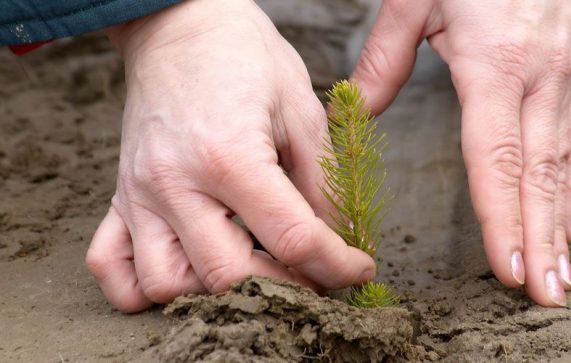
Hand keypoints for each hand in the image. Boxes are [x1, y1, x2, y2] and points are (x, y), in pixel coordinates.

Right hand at [85, 0, 374, 312]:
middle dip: (286, 290)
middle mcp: (176, 182)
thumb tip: (340, 237)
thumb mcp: (301, 109)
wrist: (180, 25)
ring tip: (251, 266)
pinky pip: (109, 265)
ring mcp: (140, 193)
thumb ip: (322, 182)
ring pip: (166, 285)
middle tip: (313, 275)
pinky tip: (186, 269)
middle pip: (229, 277)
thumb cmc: (243, 57)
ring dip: (215, 293)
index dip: (337, 265)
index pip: (292, 238)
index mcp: (229, 155)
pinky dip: (142, 286)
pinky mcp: (120, 196)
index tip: (358, 269)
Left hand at [352, 0, 570, 305]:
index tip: (507, 265)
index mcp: (496, 64)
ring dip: (560, 223)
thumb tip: (356, 108)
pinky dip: (569, 188)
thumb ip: (385, 58)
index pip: (496, 157)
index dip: (501, 216)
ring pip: (560, 164)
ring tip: (561, 274)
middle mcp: (537, 78)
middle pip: (537, 173)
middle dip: (541, 238)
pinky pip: (569, 142)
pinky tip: (568, 220)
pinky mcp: (565, 74)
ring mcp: (559, 78)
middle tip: (544, 293)